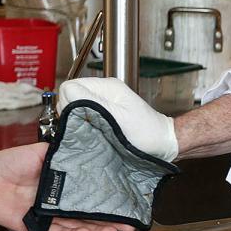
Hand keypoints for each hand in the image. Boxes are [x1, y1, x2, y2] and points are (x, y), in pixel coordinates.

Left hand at [0, 143, 135, 230]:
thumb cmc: (10, 162)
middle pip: (89, 213)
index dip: (108, 199)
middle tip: (128, 222)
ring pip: (78, 225)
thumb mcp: (42, 152)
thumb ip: (64, 153)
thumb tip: (87, 147)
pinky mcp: (37, 226)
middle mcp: (59, 201)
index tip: (125, 201)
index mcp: (63, 184)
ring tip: (113, 230)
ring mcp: (50, 215)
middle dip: (109, 219)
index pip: (91, 194)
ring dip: (96, 229)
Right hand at [59, 77, 177, 160]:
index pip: (70, 87)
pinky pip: (85, 116)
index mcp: (107, 86)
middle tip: (87, 127)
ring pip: (76, 107)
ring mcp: (105, 103)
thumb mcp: (117, 117)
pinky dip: (86, 124)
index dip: (68, 104)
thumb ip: (92, 103)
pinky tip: (96, 133)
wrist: (163, 144)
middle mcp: (104, 91)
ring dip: (79, 120)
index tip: (78, 119)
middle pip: (71, 97)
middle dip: (73, 113)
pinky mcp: (106, 114)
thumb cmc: (146, 133)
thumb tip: (67, 92)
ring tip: (94, 131)